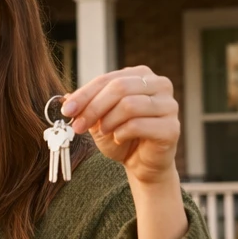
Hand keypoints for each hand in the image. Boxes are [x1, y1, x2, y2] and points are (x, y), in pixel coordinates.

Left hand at [61, 66, 178, 186]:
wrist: (141, 163)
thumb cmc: (122, 135)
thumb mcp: (99, 118)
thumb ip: (86, 105)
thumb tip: (65, 97)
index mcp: (141, 75)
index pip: (108, 79)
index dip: (84, 94)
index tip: (67, 110)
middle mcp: (160, 84)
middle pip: (119, 88)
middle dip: (93, 108)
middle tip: (78, 126)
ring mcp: (169, 105)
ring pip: (129, 105)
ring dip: (108, 121)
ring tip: (103, 132)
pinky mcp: (172, 128)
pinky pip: (139, 125)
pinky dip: (121, 133)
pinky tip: (118, 138)